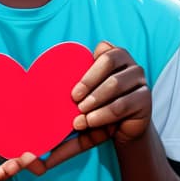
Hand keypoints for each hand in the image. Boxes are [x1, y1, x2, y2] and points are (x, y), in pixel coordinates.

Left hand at [45, 41, 150, 168]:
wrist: (123, 129)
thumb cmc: (99, 106)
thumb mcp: (86, 96)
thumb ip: (72, 88)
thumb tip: (34, 89)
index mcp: (114, 54)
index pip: (103, 51)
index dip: (88, 70)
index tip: (72, 92)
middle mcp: (130, 63)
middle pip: (109, 63)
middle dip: (89, 82)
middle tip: (74, 100)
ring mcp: (140, 79)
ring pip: (115, 84)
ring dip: (95, 100)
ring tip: (81, 115)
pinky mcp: (146, 99)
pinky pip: (124, 104)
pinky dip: (104, 113)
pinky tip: (91, 121)